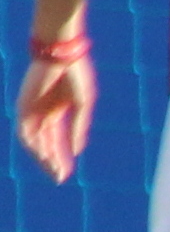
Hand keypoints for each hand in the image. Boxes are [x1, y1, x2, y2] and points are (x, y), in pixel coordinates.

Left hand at [17, 52, 93, 182]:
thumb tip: (76, 150)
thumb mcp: (84, 103)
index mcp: (57, 111)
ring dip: (41, 157)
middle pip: (44, 144)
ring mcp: (31, 110)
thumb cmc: (76, 74)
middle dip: (51, 161)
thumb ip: (79, 127)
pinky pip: (25, 131)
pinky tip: (43, 155)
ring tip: (52, 170)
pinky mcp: (23, 106)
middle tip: (60, 177)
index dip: (62, 157)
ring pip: (33, 141)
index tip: (67, 174)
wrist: (62, 53)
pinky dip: (33, 145)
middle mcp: (42, 114)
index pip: (57, 140)